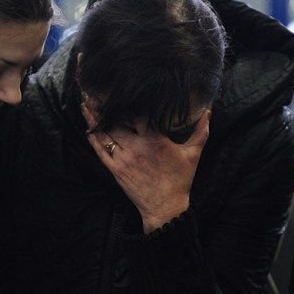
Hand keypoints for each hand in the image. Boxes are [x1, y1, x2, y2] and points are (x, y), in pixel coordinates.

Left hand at [82, 101, 209, 232]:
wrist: (165, 208)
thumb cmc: (179, 180)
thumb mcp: (193, 154)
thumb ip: (201, 131)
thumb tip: (209, 112)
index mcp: (154, 141)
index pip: (138, 114)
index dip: (129, 100)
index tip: (121, 86)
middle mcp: (136, 148)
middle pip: (116, 121)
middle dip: (104, 105)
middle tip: (94, 89)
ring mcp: (123, 159)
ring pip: (104, 134)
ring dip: (94, 117)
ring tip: (85, 100)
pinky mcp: (115, 169)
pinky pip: (99, 150)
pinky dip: (93, 136)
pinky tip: (88, 125)